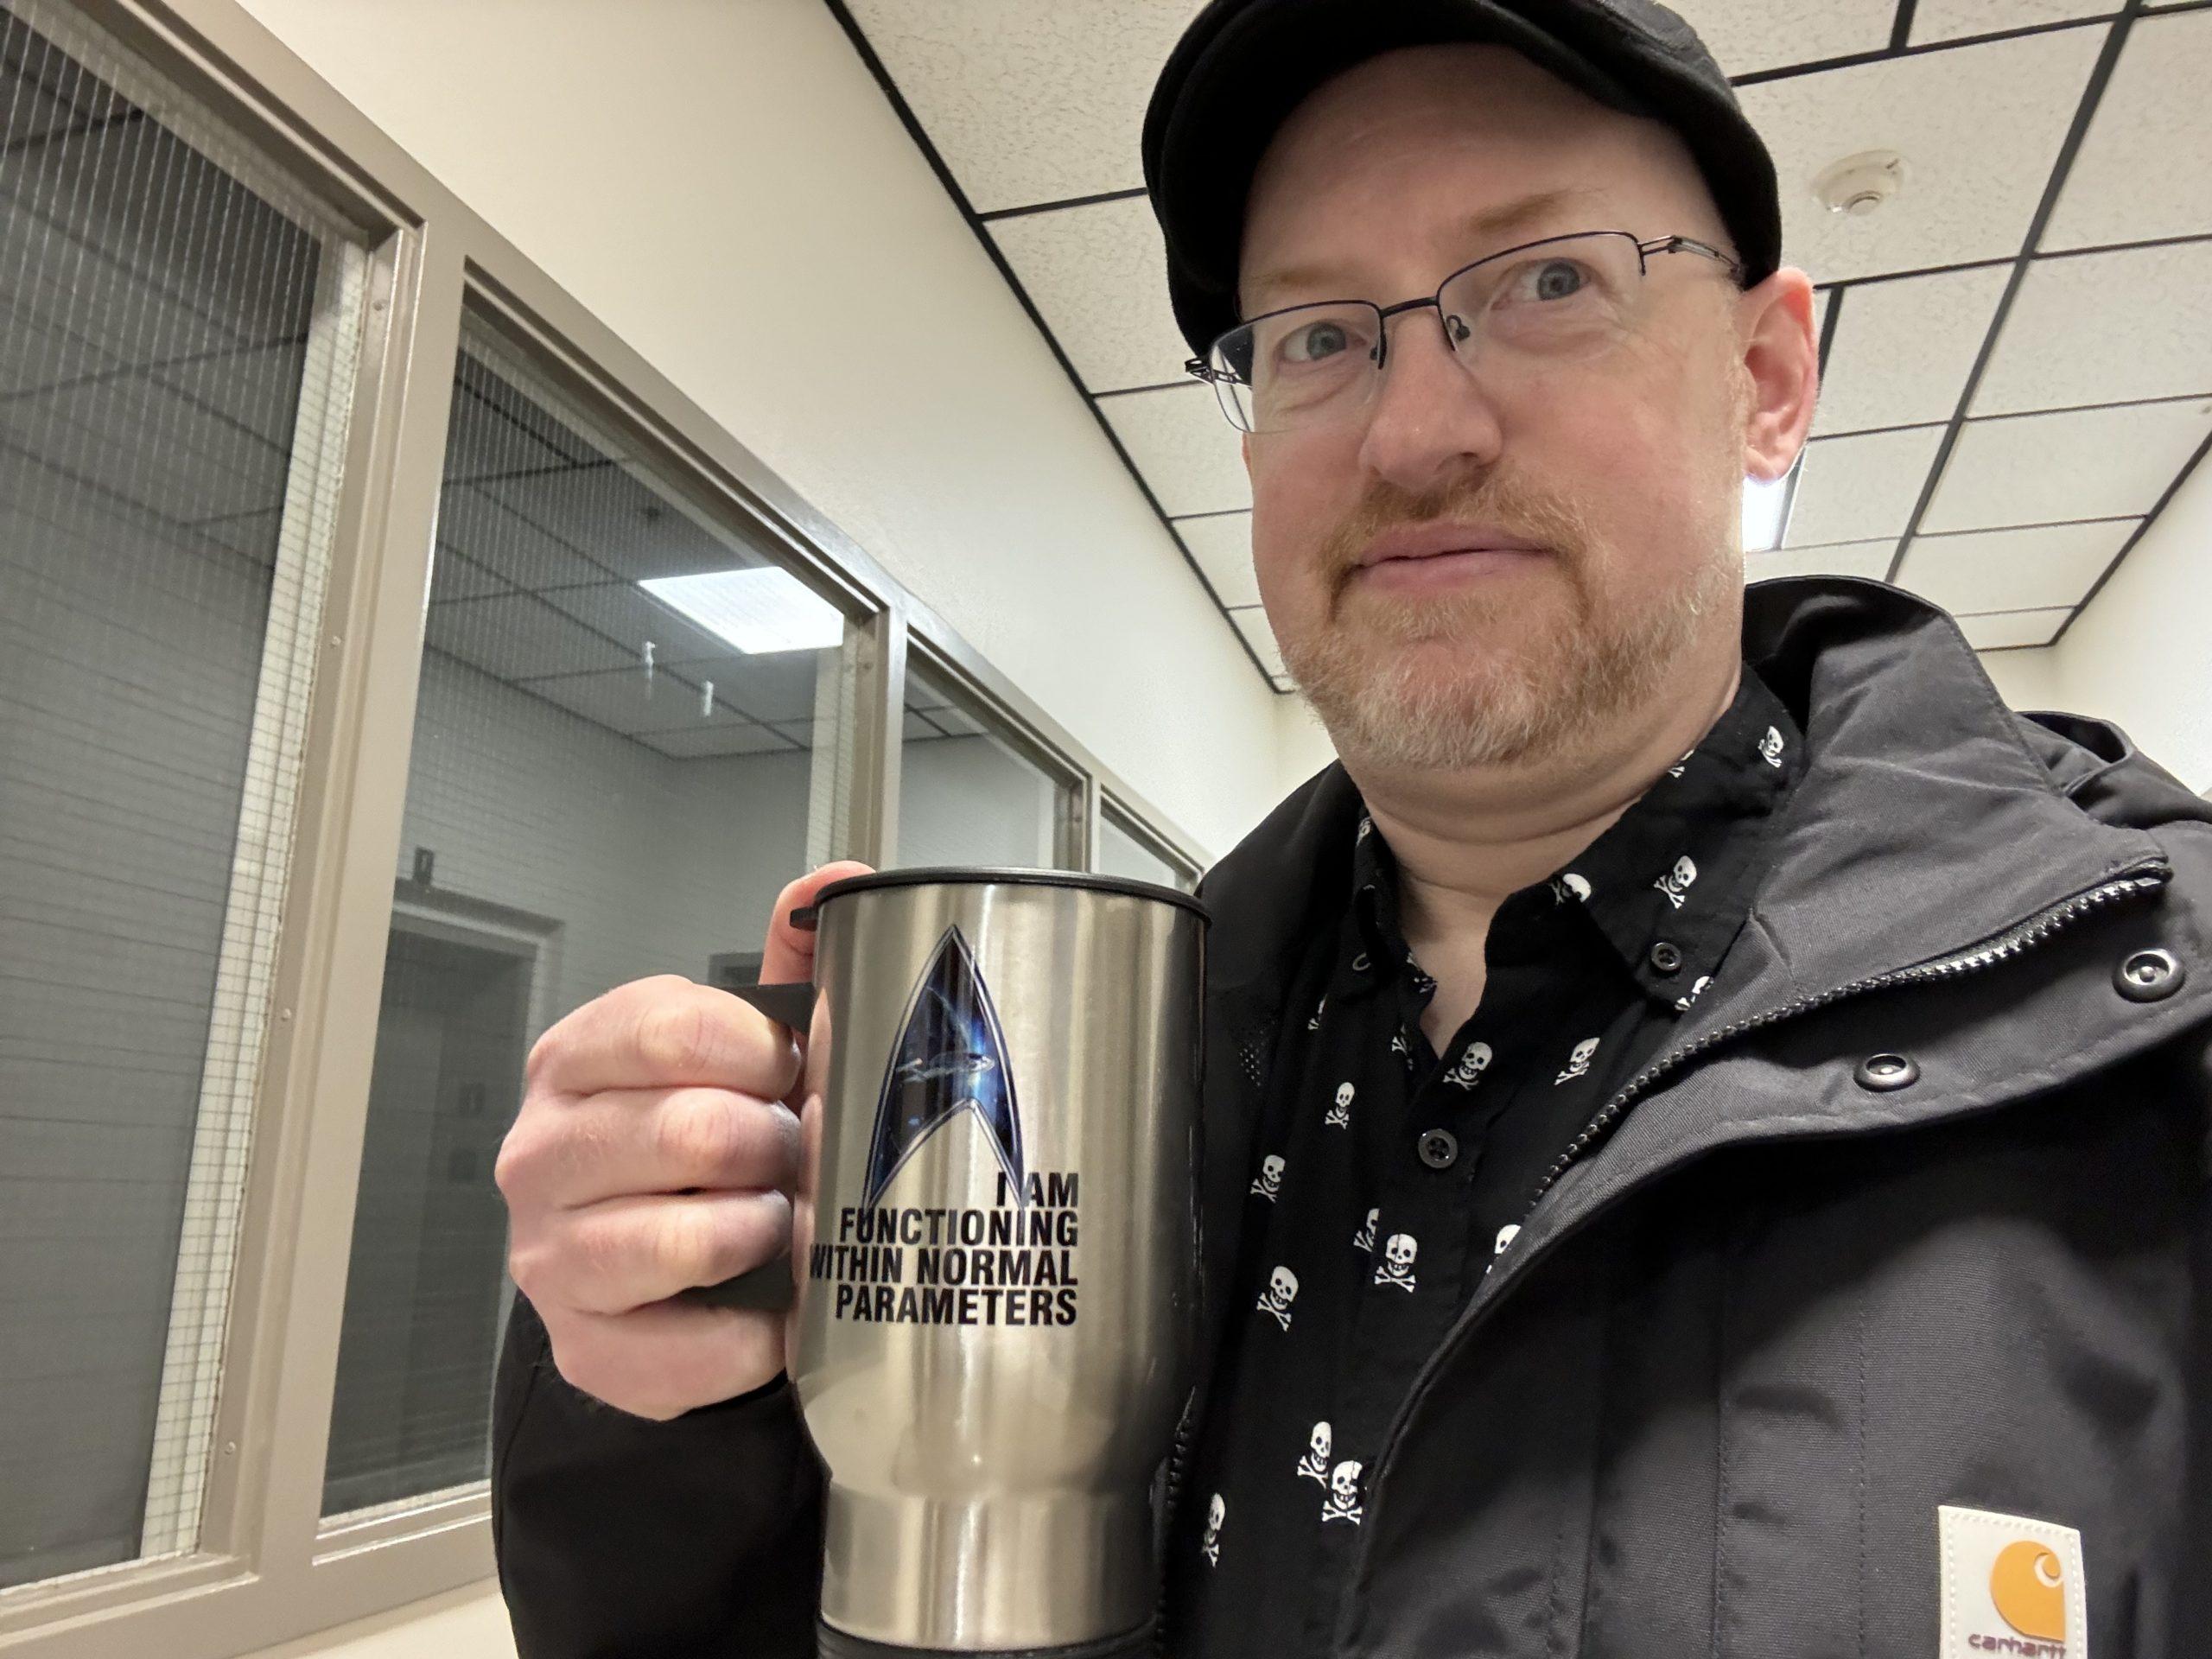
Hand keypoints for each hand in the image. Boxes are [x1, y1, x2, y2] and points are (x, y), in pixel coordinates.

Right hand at [495, 861, 870, 1418]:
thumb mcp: (746, 1046)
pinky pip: (691, 1348)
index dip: (762, 1052)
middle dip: (773, 1148)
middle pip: (690, 1132)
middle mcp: (541, 1153)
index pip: (672, 1029)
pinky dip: (757, 1334)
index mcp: (577, 1060)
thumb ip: (793, 960)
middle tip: (795, 1156)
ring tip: (779, 1224)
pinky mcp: (584, 1348)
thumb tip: (836, 882)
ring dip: (763, 1234)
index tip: (793, 1070)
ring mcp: (551, 1257)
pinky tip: (774, 1309)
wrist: (660, 1276)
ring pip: (683, 1239)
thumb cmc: (709, 1146)